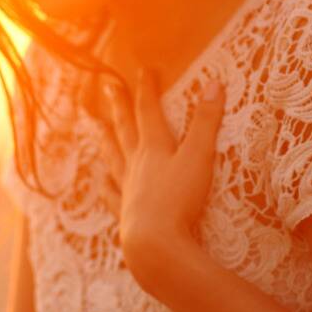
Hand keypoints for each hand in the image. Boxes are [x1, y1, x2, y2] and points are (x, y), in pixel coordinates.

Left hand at [104, 70, 224, 288]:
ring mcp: (126, 188)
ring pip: (113, 157)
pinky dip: (106, 185)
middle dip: (119, 105)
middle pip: (125, 128)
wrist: (153, 242)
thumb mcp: (199, 157)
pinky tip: (101, 182)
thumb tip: (215, 84)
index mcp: (153, 149)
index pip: (148, 111)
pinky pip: (112, 194)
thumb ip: (206, 122)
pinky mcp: (124, 212)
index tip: (143, 69)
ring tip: (96, 127)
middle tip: (109, 86)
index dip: (147, 89)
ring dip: (106, 139)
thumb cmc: (179, 200)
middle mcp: (135, 164)